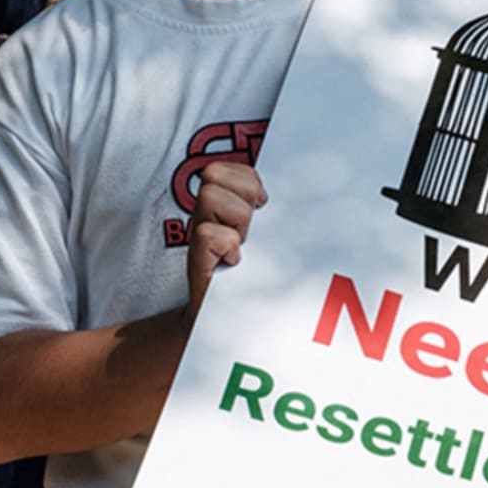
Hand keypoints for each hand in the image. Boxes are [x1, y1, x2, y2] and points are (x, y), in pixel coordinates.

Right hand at [185, 162, 265, 323]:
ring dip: (235, 219)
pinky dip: (227, 246)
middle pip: (213, 172)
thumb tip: (292, 190)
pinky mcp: (196, 261)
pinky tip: (235, 261)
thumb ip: (271, 212)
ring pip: (209, 195)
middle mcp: (207, 215)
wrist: (232, 320)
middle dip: (241, 194)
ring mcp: (199, 236)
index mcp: (225, 204)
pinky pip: (208, 234)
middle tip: (251, 225)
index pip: (226, 166)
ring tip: (244, 242)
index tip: (263, 203)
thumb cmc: (256, 278)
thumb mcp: (267, 237)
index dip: (248, 178)